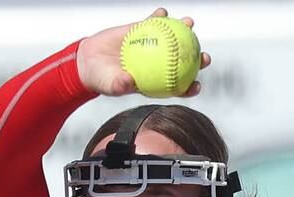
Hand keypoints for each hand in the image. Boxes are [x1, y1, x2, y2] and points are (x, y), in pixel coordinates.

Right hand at [76, 7, 211, 96]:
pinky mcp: (142, 32)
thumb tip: (129, 82)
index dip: (189, 88)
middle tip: (204, 57)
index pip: (176, 87)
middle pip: (182, 64)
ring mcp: (153, 48)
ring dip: (183, 31)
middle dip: (197, 60)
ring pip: (173, 40)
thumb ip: (119, 85)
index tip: (197, 86)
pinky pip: (153, 23)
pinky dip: (158, 17)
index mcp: (154, 82)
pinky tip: (162, 12)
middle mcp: (158, 65)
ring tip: (189, 23)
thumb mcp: (110, 84)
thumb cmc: (102, 78)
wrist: (89, 61)